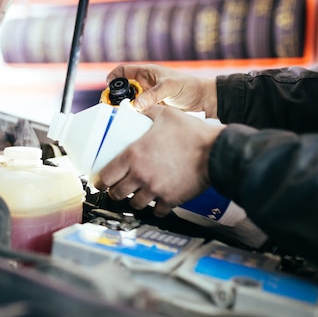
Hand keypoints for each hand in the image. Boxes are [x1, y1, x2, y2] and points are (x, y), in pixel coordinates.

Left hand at [93, 104, 224, 216]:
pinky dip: (155, 208)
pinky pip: (157, 211)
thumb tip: (137, 106)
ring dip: (133, 200)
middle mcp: (141, 175)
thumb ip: (148, 111)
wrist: (216, 152)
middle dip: (115, 191)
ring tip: (136, 196)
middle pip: (117, 193)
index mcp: (134, 155)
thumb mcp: (166, 115)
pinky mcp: (171, 199)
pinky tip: (156, 202)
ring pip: (134, 204)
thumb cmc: (192, 134)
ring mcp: (155, 189)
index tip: (101, 181)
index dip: (101, 180)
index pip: (107, 175)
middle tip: (117, 189)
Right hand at [106, 64, 217, 117]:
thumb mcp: (169, 87)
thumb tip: (135, 105)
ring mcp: (147, 97)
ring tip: (120, 115)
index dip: (113, 77)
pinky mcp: (152, 109)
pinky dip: (133, 116)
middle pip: (123, 89)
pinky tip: (132, 121)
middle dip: (115, 96)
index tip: (108, 87)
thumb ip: (152, 95)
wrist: (203, 100)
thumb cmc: (188, 86)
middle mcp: (144, 84)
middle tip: (110, 106)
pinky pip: (138, 112)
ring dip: (124, 108)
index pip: (123, 71)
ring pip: (129, 102)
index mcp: (146, 73)